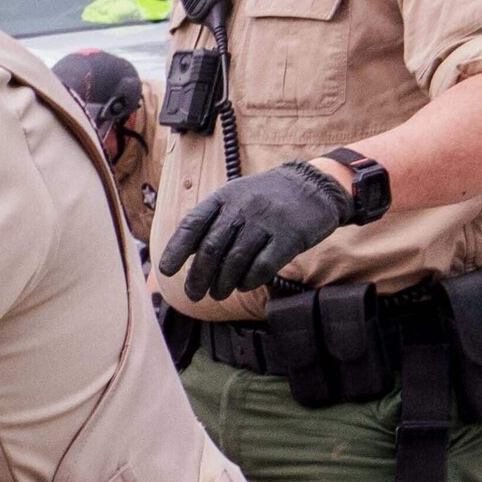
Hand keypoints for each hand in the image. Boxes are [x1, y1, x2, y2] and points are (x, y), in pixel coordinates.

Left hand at [153, 156, 358, 303]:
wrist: (314, 186)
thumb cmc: (267, 199)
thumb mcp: (235, 198)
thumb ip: (210, 221)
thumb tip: (181, 253)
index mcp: (224, 197)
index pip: (192, 224)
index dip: (176, 250)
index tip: (167, 271)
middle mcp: (243, 207)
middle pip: (211, 248)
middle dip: (198, 277)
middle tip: (193, 294)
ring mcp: (267, 221)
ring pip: (235, 261)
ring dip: (222, 283)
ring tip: (217, 294)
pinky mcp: (290, 237)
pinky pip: (263, 266)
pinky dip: (249, 281)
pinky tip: (243, 286)